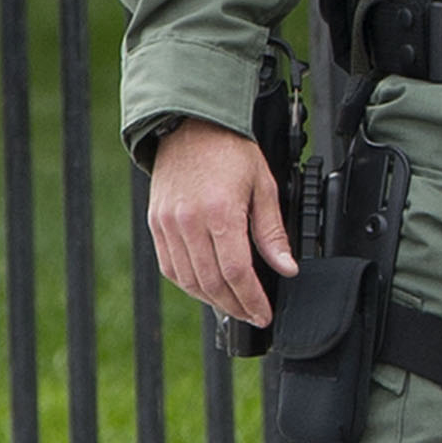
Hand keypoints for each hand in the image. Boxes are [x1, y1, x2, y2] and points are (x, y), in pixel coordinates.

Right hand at [146, 115, 295, 328]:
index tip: (264, 313)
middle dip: (235, 306)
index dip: (251, 299)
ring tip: (234, 306)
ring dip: (212, 300)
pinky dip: (188, 283)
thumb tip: (286, 268)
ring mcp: (167, 224)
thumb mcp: (264, 186)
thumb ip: (272, 232)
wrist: (190, 126)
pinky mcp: (155, 224)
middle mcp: (188, 222)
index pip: (236, 272)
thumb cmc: (231, 151)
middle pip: (211, 281)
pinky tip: (207, 288)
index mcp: (220, 213)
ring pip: (187, 279)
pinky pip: (169, 266)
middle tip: (254, 316)